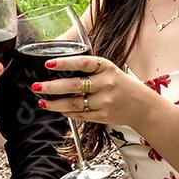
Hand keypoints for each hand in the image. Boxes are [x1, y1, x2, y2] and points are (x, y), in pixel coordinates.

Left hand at [32, 55, 158, 130]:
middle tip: (36, 86)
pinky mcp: (103, 116)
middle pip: (74, 86)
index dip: (65, 63)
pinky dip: (67, 112)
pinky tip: (58, 109)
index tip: (49, 64)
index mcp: (107, 67)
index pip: (83, 63)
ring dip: (55, 103)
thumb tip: (59, 66)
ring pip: (74, 103)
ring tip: (42, 101)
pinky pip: (80, 115)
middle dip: (52, 87)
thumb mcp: (109, 69)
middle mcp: (106, 84)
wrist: (142, 105)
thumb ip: (89, 68)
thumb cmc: (121, 84)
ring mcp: (105, 101)